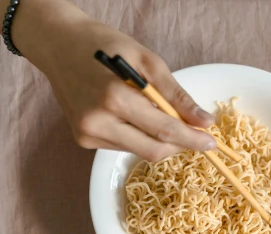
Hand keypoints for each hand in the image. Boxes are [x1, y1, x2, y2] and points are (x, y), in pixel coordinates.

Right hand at [20, 5, 215, 160]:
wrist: (58, 45)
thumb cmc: (105, 46)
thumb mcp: (147, 61)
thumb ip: (176, 95)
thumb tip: (204, 121)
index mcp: (115, 98)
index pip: (164, 131)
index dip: (191, 139)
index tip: (211, 143)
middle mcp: (98, 122)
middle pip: (152, 151)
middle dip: (178, 145)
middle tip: (196, 136)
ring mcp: (88, 134)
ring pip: (138, 151)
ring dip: (158, 140)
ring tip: (161, 116)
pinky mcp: (83, 140)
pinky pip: (122, 146)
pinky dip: (138, 136)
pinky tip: (133, 116)